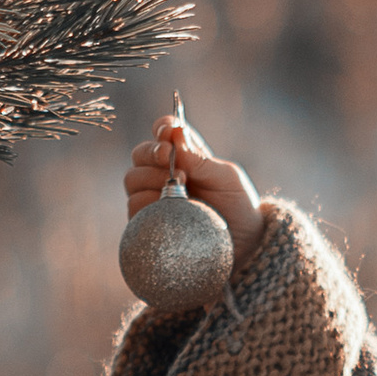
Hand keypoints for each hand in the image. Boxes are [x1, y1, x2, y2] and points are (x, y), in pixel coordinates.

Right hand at [123, 112, 273, 275]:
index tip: (168, 132)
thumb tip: (175, 134)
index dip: (162, 128)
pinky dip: (149, 204)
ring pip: (132, 179)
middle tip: (168, 158)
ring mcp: (153, 198)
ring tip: (180, 189)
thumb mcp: (227, 178)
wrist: (244, 248)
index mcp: (185, 156)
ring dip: (151, 179)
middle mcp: (164, 174)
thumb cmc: (239, 208)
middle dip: (151, 152)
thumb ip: (200, 158)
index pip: (164, 132)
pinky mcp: (147, 223)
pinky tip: (169, 209)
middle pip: (139, 153)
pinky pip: (134, 207)